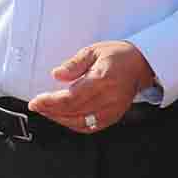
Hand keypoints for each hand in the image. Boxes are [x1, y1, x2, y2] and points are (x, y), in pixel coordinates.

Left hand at [29, 40, 152, 133]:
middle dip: (51, 110)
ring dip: (60, 119)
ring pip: (81, 122)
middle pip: (73, 111)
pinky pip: (91, 127)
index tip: (35, 101)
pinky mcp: (115, 116)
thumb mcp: (93, 51)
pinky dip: (75, 125)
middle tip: (36, 106)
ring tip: (47, 111)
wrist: (142, 64)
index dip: (51, 102)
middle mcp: (108, 97)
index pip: (71, 97)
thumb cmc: (118, 55)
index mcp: (102, 80)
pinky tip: (64, 118)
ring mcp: (113, 109)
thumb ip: (74, 64)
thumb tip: (56, 75)